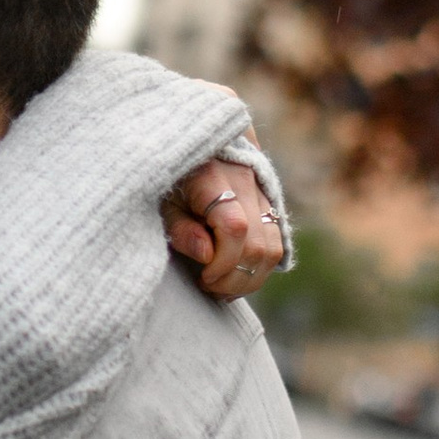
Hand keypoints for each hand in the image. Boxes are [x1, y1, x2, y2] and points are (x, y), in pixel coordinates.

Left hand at [167, 157, 284, 302]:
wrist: (192, 151)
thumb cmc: (170, 181)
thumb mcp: (162, 203)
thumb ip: (181, 229)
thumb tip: (206, 256)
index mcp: (212, 177)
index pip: (235, 227)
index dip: (223, 262)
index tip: (203, 277)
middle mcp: (244, 181)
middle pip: (257, 244)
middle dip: (234, 278)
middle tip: (209, 287)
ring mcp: (261, 192)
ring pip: (272, 249)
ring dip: (249, 278)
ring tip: (222, 288)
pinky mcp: (269, 204)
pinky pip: (276, 245)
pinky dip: (259, 269)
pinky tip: (236, 277)